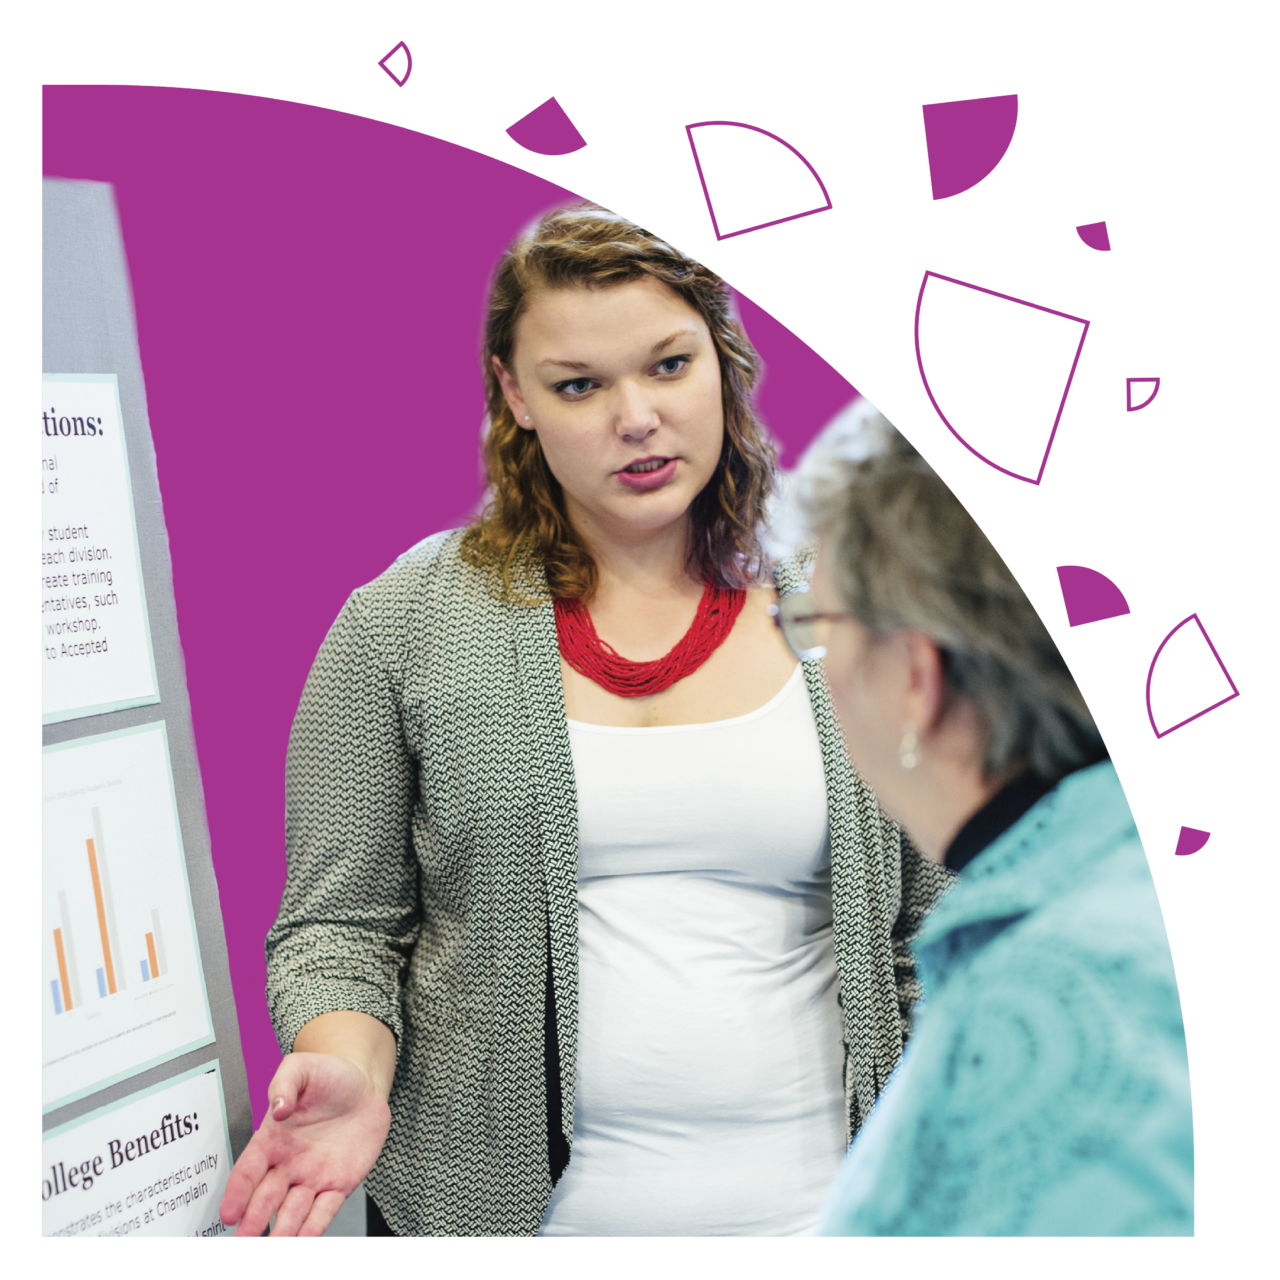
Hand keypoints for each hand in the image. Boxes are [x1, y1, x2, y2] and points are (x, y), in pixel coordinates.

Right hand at [219, 1052, 391, 1237]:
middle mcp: (288, 1164)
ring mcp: (312, 1177)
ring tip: (274, 1245)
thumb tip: (279, 1107)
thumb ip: (285, 1083)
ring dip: (282, 1232)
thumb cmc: (329, 1076)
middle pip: (265, 1199)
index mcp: (272, 1140)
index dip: (237, 1193)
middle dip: (253, 1222)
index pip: (247, 1171)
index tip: (229, 1212)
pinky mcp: (338, 1184)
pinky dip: (313, 1228)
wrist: (365, 1086)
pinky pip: (324, 1211)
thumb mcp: (303, 1067)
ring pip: (293, 1212)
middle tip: (243, 1240)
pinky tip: (303, 1239)